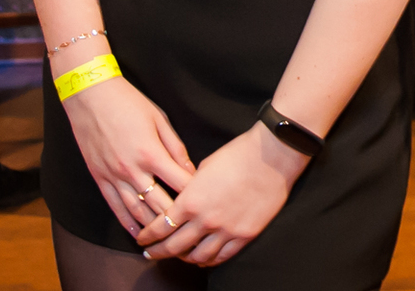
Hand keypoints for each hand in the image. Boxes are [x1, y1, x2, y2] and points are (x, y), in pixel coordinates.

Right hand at [58, 70, 194, 239]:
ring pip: (136, 211)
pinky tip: (139, 234)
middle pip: (159, 203)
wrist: (91, 97)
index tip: (206, 202)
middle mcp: (132, 170)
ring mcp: (113, 177)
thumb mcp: (160, 120)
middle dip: (176, 219)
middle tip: (191, 229)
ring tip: (168, 239)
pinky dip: (127, 223)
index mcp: (151, 153)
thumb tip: (190, 171)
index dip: (194, 194)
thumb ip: (175, 148)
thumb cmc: (129, 103)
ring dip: (153, 228)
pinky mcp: (100, 179)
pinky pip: (115, 207)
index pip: (179, 182)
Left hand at [137, 122, 309, 266]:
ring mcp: (226, 230)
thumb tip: (184, 198)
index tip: (142, 240)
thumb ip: (191, 188)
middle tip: (150, 254)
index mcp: (191, 201)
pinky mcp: (245, 235)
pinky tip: (203, 258)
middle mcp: (205, 220)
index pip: (160, 227)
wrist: (272, 156)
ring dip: (184, 258)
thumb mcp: (204, 167)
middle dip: (158, 252)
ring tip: (179, 256)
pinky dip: (209, 260)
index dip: (147, 236)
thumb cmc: (238, 154)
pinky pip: (222, 256)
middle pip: (174, 246)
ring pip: (197, 257)